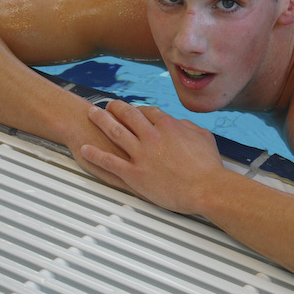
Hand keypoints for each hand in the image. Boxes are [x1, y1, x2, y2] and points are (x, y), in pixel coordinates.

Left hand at [80, 101, 223, 213]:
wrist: (206, 188)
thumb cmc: (208, 166)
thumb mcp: (203, 137)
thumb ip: (188, 127)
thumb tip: (180, 123)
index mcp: (168, 126)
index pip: (148, 111)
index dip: (139, 109)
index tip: (134, 109)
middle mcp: (151, 136)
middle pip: (128, 115)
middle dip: (116, 108)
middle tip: (107, 104)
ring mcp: (141, 154)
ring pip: (115, 132)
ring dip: (101, 121)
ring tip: (92, 114)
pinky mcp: (134, 173)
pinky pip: (109, 161)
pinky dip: (95, 154)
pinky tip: (85, 149)